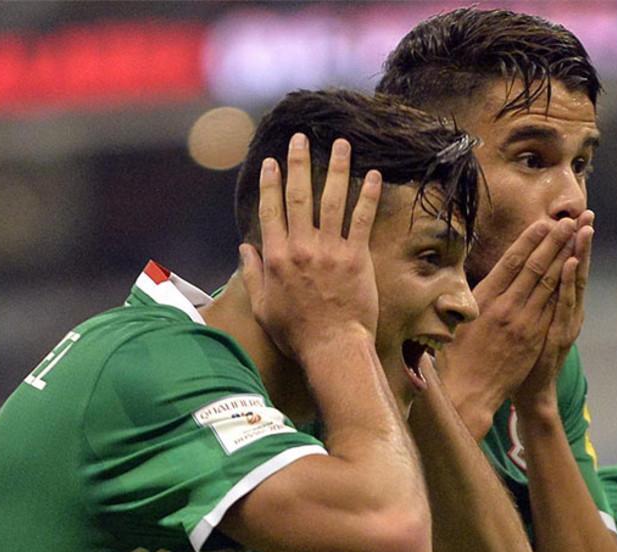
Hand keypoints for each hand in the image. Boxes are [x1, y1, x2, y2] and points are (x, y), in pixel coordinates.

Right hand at [239, 134, 382, 359]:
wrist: (332, 347)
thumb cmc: (296, 334)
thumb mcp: (262, 306)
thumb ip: (252, 274)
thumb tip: (244, 249)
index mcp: (276, 257)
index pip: (270, 210)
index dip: (269, 183)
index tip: (270, 162)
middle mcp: (301, 247)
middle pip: (299, 195)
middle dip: (298, 163)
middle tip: (300, 138)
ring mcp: (330, 250)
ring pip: (331, 200)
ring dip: (336, 168)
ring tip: (340, 144)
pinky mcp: (356, 257)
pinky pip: (361, 219)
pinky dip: (367, 195)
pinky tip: (373, 174)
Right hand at [436, 216, 580, 433]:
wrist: (467, 392)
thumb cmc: (455, 357)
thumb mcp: (456, 320)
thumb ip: (471, 299)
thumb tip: (479, 282)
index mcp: (482, 299)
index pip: (510, 262)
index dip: (529, 240)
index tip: (543, 223)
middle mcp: (504, 306)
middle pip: (534, 267)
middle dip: (553, 241)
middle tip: (569, 220)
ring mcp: (522, 322)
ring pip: (547, 283)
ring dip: (564, 257)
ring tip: (577, 237)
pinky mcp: (533, 338)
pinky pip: (552, 307)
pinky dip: (564, 286)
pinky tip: (573, 271)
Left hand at [513, 211, 594, 412]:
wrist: (532, 391)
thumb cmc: (525, 354)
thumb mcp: (529, 320)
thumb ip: (534, 297)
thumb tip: (526, 271)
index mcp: (557, 303)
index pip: (565, 265)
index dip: (570, 241)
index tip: (575, 215)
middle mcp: (566, 310)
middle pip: (574, 268)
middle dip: (580, 240)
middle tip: (588, 213)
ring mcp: (564, 322)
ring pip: (573, 283)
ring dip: (579, 255)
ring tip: (584, 230)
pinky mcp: (558, 335)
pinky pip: (563, 305)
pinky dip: (567, 284)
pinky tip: (570, 264)